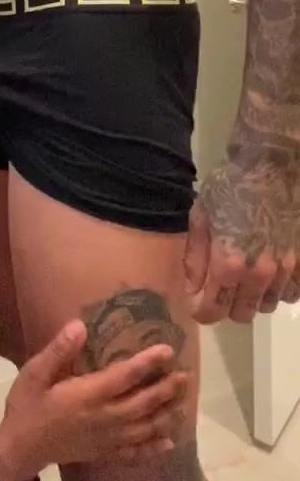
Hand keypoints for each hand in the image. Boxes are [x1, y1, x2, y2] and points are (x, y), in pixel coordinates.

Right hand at [0, 321, 187, 480]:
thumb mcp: (34, 374)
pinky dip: (154, 448)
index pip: (125, 376)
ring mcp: (107, 439)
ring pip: (145, 428)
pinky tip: (169, 443)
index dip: (148, 362)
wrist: (19, 449)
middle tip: (186, 376)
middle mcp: (104, 418)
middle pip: (143, 403)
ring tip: (184, 402)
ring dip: (167, 415)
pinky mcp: (105, 454)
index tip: (168, 350)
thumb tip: (79, 325)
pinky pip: (135, 453)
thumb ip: (58, 351)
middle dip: (166, 389)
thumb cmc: (26, 407)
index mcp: (88, 395)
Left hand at [185, 154, 299, 324]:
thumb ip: (195, 257)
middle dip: (225, 305)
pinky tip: (270, 271)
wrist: (272, 165)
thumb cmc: (230, 187)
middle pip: (240, 315)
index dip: (199, 308)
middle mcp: (259, 275)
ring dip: (252, 297)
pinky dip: (279, 289)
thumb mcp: (201, 217)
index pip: (211, 311)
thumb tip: (191, 288)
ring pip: (266, 305)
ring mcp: (285, 270)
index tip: (195, 297)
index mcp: (228, 264)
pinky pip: (292, 293)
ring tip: (245, 275)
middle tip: (219, 285)